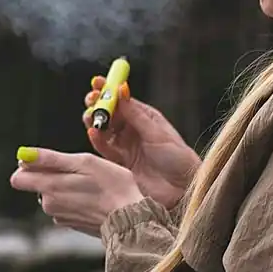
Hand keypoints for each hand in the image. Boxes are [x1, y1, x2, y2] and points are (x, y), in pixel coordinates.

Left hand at [10, 149, 145, 237]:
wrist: (130, 218)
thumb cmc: (111, 186)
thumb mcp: (83, 162)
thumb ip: (49, 159)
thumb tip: (23, 155)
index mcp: (49, 187)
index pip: (17, 179)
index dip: (29, 167)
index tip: (48, 163)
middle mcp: (49, 205)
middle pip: (37, 185)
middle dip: (52, 175)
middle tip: (78, 172)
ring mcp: (60, 216)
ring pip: (53, 195)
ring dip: (66, 187)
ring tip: (89, 185)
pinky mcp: (71, 223)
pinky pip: (65, 206)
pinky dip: (75, 200)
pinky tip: (92, 198)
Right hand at [84, 76, 199, 209]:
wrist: (182, 189)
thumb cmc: (178, 159)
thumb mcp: (157, 133)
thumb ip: (136, 114)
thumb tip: (121, 90)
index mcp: (146, 118)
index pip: (123, 100)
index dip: (110, 90)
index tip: (97, 82)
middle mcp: (134, 130)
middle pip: (110, 114)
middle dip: (98, 105)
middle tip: (91, 100)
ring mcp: (126, 147)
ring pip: (104, 130)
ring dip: (95, 122)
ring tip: (91, 117)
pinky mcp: (120, 163)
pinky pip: (105, 149)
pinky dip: (97, 141)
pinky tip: (93, 133)